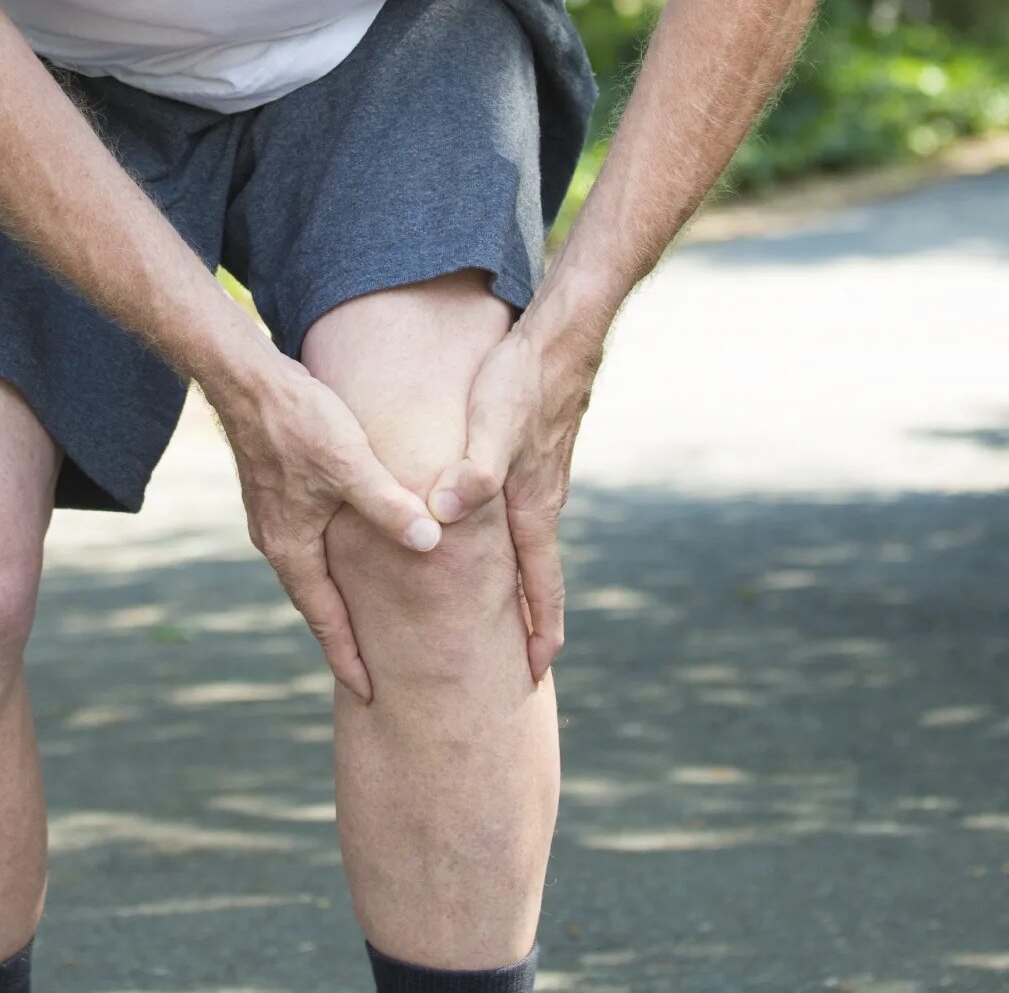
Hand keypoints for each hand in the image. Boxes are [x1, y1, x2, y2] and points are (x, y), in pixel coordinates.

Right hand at [214, 360, 441, 702]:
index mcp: (292, 547)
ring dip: (334, 600)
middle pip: (314, 603)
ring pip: (309, 573)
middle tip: (370, 673)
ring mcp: (273, 517)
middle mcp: (277, 540)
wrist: (244, 378)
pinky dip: (327, 566)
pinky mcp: (275, 492)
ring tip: (363, 623)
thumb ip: (388, 505)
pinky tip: (347, 557)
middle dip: (341, 638)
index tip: (368, 694)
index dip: (348, 657)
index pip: (325, 619)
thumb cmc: (298, 420)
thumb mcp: (350, 464)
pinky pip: (305, 545)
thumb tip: (430, 544)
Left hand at [425, 319, 600, 681]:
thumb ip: (473, 471)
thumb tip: (445, 514)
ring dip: (525, 581)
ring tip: (509, 610)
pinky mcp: (536, 454)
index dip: (539, 630)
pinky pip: (524, 513)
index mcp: (533, 507)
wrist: (563, 336)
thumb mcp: (492, 425)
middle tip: (524, 661)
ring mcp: (542, 478)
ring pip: (531, 544)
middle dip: (534, 620)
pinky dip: (516, 542)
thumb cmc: (524, 380)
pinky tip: (498, 533)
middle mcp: (542, 500)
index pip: (541, 585)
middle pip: (540, 575)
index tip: (535, 671)